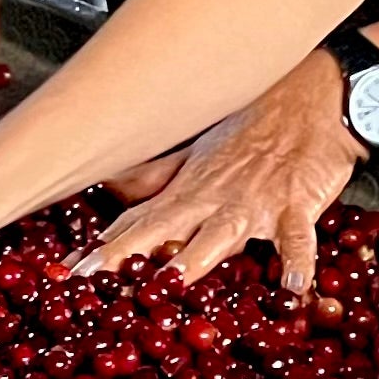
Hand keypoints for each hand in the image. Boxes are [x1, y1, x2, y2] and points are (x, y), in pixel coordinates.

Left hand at [73, 51, 354, 291]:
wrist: (312, 95)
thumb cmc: (254, 129)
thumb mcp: (199, 154)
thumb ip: (155, 178)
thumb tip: (106, 187)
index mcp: (188, 191)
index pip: (135, 223)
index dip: (100, 248)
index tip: (66, 273)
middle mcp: (212, 200)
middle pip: (162, 230)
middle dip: (126, 256)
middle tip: (92, 279)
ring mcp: (254, 203)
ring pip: (220, 233)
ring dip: (196, 257)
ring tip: (172, 279)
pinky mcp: (297, 205)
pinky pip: (297, 235)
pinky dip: (297, 258)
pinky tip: (293, 284)